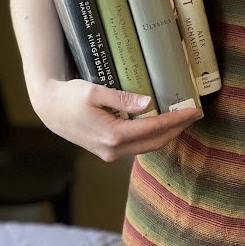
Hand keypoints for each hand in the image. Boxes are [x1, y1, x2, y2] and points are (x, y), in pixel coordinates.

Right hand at [34, 79, 202, 161]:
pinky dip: (153, 136)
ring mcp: (110, 154)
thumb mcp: (95, 91)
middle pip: (156, 142)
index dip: (177, 120)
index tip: (194, 110)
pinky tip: (160, 123)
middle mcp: (114, 150)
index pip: (155, 128)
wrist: (50, 110)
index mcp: (114, 135)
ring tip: (181, 118)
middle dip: (178, 129)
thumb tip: (149, 102)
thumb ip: (123, 99)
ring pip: (148, 147)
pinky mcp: (108, 151)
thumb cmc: (71, 97)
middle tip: (194, 113)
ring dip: (167, 134)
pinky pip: (138, 146)